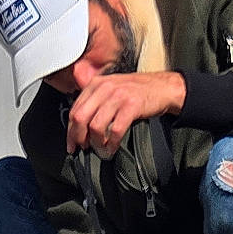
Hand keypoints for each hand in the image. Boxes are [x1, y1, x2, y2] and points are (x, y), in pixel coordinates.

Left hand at [66, 70, 185, 156]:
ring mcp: (118, 96)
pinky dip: (111, 144)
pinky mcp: (131, 106)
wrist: (162, 87)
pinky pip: (114, 131)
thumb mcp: (111, 88)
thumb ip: (95, 100)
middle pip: (80, 118)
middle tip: (83, 148)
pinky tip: (111, 148)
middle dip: (78, 138)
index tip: (72, 144)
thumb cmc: (136, 91)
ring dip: (96, 143)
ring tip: (100, 149)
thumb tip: (79, 124)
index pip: (74, 109)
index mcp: (96, 84)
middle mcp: (104, 88)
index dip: (70, 131)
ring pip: (95, 126)